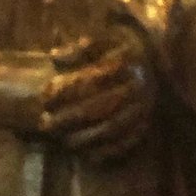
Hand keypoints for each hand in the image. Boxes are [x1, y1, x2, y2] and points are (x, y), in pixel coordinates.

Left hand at [41, 25, 156, 163]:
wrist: (151, 61)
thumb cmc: (115, 51)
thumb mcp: (98, 41)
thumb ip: (76, 49)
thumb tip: (54, 57)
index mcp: (125, 62)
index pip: (91, 80)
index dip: (65, 90)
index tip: (44, 97)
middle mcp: (138, 86)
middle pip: (101, 107)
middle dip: (70, 118)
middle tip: (45, 123)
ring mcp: (144, 108)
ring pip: (113, 128)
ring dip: (85, 138)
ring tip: (60, 140)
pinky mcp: (146, 125)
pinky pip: (126, 143)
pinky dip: (106, 151)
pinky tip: (85, 154)